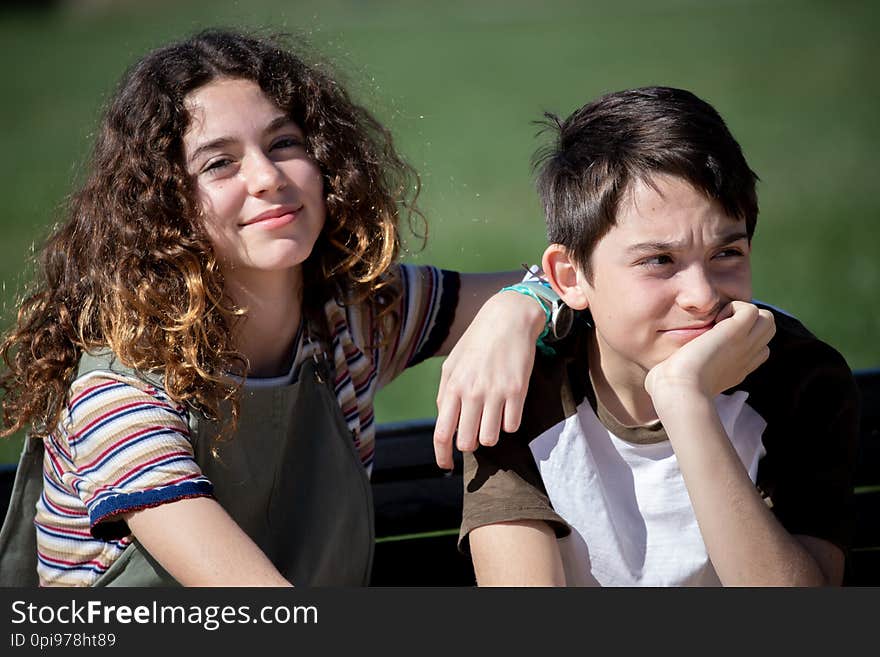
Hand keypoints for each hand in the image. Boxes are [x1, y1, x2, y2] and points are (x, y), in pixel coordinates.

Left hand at [433, 291, 544, 468]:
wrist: (508, 319)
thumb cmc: (477, 343)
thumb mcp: (452, 364)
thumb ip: (445, 394)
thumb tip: (445, 422)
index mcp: (452, 386)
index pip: (442, 433)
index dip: (442, 456)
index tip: (446, 466)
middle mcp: (472, 392)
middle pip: (467, 442)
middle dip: (470, 443)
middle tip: (474, 432)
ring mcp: (496, 392)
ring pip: (490, 438)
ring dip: (490, 435)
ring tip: (492, 418)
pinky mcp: (518, 391)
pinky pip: (512, 426)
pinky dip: (508, 422)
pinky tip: (507, 407)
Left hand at [645, 301, 774, 407]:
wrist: (678, 391)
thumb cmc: (669, 392)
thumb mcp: (677, 382)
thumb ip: (674, 375)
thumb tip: (655, 378)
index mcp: (734, 370)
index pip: (755, 350)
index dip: (740, 339)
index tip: (714, 339)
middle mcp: (745, 358)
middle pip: (765, 332)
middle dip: (746, 321)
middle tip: (718, 326)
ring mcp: (744, 346)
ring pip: (766, 319)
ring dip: (744, 313)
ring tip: (719, 322)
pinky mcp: (736, 333)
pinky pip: (751, 309)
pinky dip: (734, 307)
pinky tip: (715, 320)